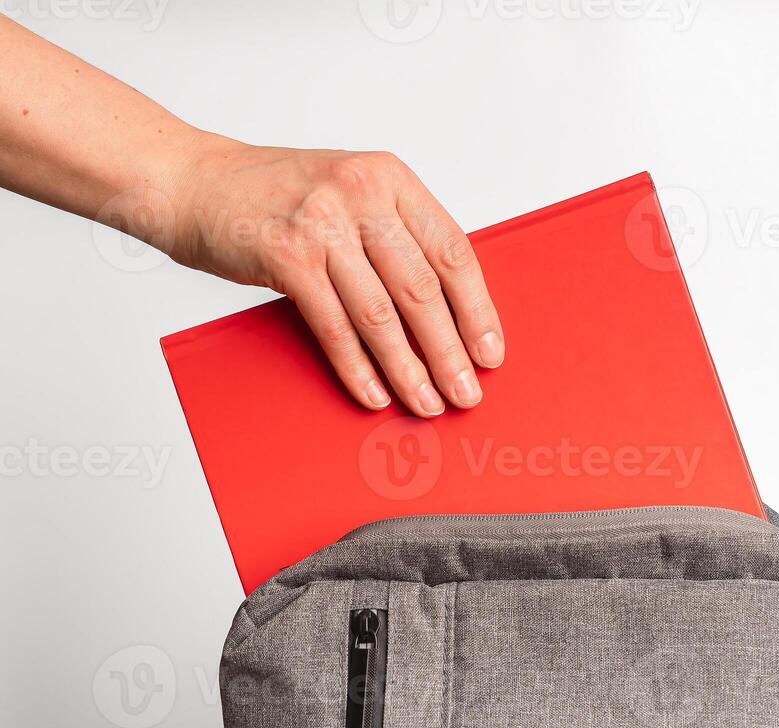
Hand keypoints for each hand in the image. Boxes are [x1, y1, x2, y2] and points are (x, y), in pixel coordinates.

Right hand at [168, 137, 502, 414]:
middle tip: (467, 393)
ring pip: (381, 314)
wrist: (193, 182)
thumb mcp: (351, 194)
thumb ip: (396, 237)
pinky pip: (334, 326)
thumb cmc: (278, 198)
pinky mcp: (286, 255)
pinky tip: (375, 395)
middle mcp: (360, 193)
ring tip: (428, 403)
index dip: (477, 309)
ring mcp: (322, 223)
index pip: (452, 250)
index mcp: (390, 178)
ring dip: (409, 369)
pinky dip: (358, 368)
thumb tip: (450, 313)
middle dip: (450, 351)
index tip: (491, 352)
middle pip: (423, 288)